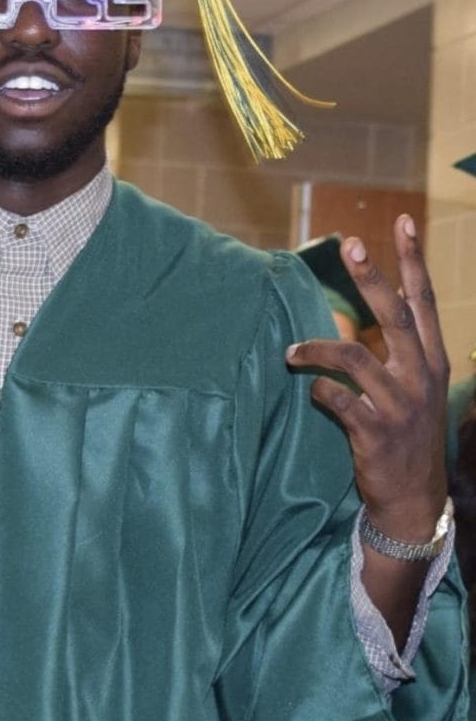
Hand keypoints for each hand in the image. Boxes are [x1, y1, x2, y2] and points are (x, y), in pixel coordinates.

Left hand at [286, 215, 448, 642]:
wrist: (413, 498)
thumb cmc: (405, 434)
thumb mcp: (412, 389)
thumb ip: (393, 350)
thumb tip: (363, 309)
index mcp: (431, 361)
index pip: (423, 302)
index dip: (413, 261)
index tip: (402, 222)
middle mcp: (420, 376)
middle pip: (395, 315)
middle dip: (372, 277)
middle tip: (349, 243)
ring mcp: (400, 404)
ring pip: (354, 357)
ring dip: (316, 347)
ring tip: (290, 352)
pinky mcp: (376, 432)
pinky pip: (338, 400)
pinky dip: (318, 391)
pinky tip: (310, 392)